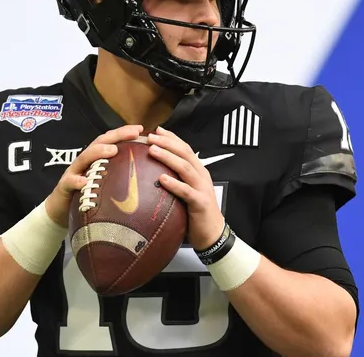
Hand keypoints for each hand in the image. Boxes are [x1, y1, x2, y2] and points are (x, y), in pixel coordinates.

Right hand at [44, 124, 143, 226]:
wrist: (60, 211)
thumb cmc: (86, 195)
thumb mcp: (104, 184)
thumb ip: (118, 176)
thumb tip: (144, 175)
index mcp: (96, 160)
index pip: (110, 141)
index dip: (124, 133)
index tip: (140, 129)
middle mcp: (85, 162)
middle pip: (99, 143)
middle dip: (116, 136)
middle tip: (133, 133)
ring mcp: (73, 172)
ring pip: (84, 158)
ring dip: (98, 152)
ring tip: (112, 150)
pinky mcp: (64, 186)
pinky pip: (70, 182)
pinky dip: (77, 181)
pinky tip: (84, 181)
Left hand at [146, 126, 224, 249]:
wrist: (212, 234)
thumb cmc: (195, 212)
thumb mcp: (187, 191)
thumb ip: (176, 180)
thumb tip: (154, 172)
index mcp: (198, 171)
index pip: (185, 149)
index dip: (172, 138)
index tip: (157, 130)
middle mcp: (201, 176)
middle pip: (185, 153)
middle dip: (168, 143)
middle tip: (151, 137)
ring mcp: (202, 188)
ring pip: (185, 168)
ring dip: (168, 157)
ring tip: (153, 150)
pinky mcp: (200, 203)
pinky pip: (186, 191)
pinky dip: (174, 184)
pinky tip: (162, 179)